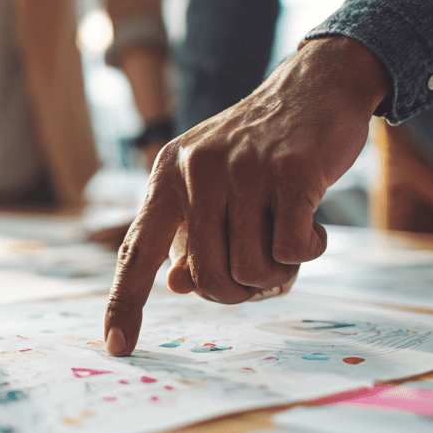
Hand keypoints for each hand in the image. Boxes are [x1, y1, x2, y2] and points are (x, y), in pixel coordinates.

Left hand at [104, 36, 387, 355]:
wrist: (316, 86)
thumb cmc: (261, 150)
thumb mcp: (213, 186)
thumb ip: (191, 235)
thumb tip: (178, 286)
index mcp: (167, 177)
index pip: (137, 251)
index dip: (124, 302)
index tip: (116, 346)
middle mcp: (197, 171)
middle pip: (206, 277)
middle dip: (237, 291)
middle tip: (261, 273)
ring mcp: (243, 168)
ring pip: (252, 269)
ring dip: (278, 272)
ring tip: (288, 238)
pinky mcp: (292, 171)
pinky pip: (293, 250)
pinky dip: (310, 251)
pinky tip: (317, 226)